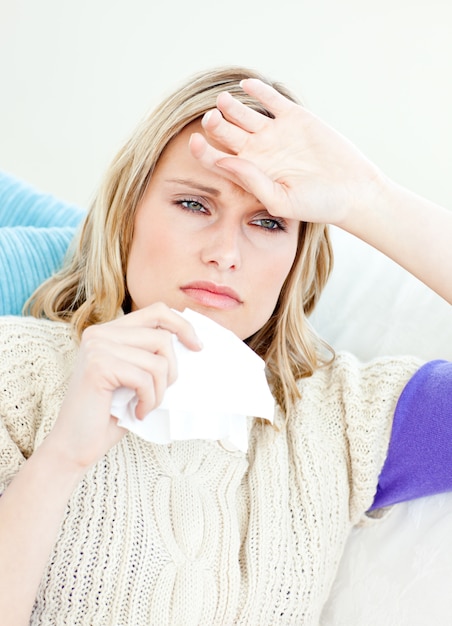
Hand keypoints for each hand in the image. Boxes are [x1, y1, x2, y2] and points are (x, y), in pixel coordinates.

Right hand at [46, 303, 201, 469]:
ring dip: (160, 390)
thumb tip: (194, 343)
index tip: (197, 347)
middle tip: (160, 394)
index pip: (157, 311)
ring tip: (145, 405)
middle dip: (172, 371)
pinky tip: (137, 413)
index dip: (182, 326)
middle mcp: (100, 333)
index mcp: (109, 331)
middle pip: (162, 337)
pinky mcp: (98, 366)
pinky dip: (149, 400)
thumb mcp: (136, 377)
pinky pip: (145, 379)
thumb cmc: (109, 415)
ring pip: (158, 360)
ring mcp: (97, 347)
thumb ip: (153, 355)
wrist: (75, 446)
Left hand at [189, 78, 384, 227]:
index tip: (194, 142)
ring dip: (230, 106)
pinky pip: (270, 98)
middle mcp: (257, 152)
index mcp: (250, 174)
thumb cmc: (316, 204)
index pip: (218, 159)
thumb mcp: (281, 199)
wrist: (351, 190)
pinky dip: (258, 90)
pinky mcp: (293, 117)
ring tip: (223, 102)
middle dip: (215, 124)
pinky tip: (246, 85)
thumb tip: (224, 161)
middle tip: (211, 119)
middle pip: (226, 132)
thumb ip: (252, 181)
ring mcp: (274, 132)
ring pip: (243, 114)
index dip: (203, 151)